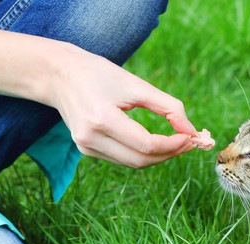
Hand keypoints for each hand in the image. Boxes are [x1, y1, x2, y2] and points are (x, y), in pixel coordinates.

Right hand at [45, 44, 197, 167]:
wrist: (59, 75)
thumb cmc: (98, 74)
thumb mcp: (135, 84)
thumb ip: (167, 106)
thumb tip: (191, 130)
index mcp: (102, 119)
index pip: (145, 145)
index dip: (172, 145)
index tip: (191, 137)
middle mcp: (91, 138)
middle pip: (140, 160)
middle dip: (169, 154)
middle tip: (188, 142)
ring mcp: (86, 147)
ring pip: (132, 164)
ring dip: (158, 156)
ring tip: (176, 142)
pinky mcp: (86, 150)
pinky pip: (122, 159)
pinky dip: (142, 154)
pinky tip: (155, 143)